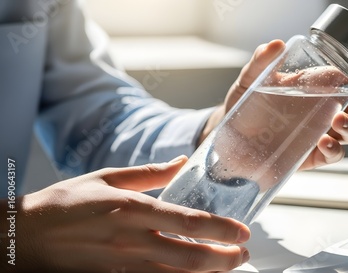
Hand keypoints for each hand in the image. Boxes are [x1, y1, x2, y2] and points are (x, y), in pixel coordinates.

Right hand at [7, 156, 250, 272]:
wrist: (24, 237)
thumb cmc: (65, 203)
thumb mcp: (107, 177)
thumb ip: (150, 173)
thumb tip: (183, 162)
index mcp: (133, 209)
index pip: (189, 221)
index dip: (221, 229)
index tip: (243, 232)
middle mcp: (132, 241)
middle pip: (190, 257)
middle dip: (224, 259)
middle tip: (243, 254)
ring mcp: (124, 266)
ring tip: (229, 267)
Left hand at [200, 40, 347, 169]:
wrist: (229, 142)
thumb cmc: (246, 109)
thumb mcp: (250, 81)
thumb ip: (261, 62)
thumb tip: (275, 45)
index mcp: (317, 87)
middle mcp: (324, 110)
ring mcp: (321, 133)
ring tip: (338, 120)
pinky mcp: (313, 157)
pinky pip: (334, 155)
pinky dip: (334, 150)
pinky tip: (323, 143)